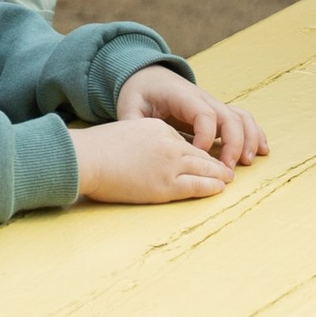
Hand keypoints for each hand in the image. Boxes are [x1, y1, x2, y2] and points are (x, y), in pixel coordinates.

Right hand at [72, 119, 235, 205]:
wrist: (87, 158)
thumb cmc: (96, 149)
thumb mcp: (124, 133)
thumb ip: (140, 139)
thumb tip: (145, 153)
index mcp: (158, 129)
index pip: (183, 141)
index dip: (196, 151)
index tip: (203, 157)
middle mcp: (169, 144)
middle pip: (199, 153)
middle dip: (214, 162)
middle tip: (226, 168)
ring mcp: (169, 165)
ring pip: (203, 169)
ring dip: (218, 174)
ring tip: (228, 179)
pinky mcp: (165, 185)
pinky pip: (196, 186)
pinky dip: (211, 186)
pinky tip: (220, 188)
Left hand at [112, 68, 267, 167]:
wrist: (148, 76)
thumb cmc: (139, 93)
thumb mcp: (129, 106)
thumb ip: (134, 124)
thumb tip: (141, 145)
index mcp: (182, 96)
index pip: (203, 114)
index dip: (205, 136)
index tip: (198, 155)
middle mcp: (203, 99)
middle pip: (229, 117)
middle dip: (233, 143)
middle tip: (228, 169)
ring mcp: (214, 105)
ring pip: (241, 117)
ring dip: (249, 139)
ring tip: (247, 162)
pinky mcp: (218, 113)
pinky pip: (243, 120)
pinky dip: (255, 134)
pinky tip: (262, 151)